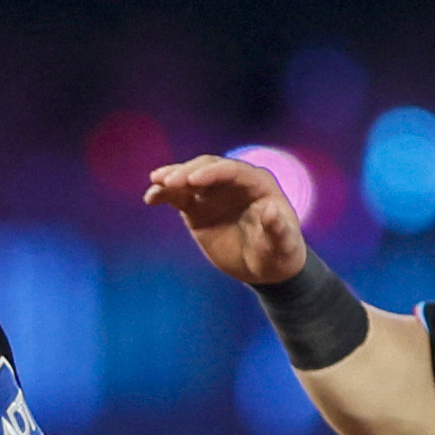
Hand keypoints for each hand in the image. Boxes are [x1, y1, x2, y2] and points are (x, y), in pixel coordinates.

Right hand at [143, 153, 308, 285]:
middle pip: (207, 167)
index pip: (232, 170)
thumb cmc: (279, 253)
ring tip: (155, 183)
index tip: (193, 180)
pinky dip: (164, 194)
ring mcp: (214, 193)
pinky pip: (179, 196)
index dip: (212, 172)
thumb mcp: (283, 244)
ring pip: (190, 177)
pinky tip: (151, 198)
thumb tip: (270, 209)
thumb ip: (278, 228)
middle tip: (168, 182)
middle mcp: (234, 182)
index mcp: (258, 183)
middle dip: (188, 172)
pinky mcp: (198, 208)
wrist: (265, 267)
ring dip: (172, 178)